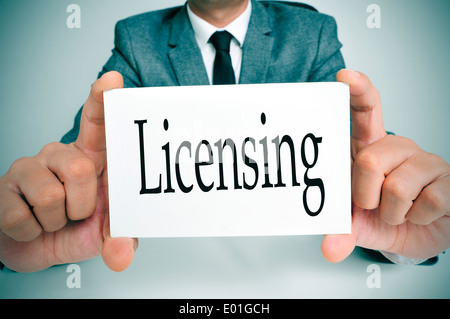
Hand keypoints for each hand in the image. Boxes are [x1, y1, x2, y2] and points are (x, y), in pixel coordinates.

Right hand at [0, 71, 137, 271]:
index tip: (111, 81)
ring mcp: (29, 167)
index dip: (102, 100)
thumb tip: (121, 256)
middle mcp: (60, 155)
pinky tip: (33, 224)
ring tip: (56, 218)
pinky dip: (33, 231)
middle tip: (79, 212)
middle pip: (78, 169)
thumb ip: (121, 239)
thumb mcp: (108, 232)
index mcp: (91, 157)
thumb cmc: (80, 227)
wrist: (42, 246)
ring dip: (58, 220)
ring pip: (50, 195)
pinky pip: (22, 215)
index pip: (97, 121)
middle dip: (83, 204)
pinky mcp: (3, 188)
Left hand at [321, 69, 449, 261]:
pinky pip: (428, 202)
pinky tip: (420, 213)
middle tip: (372, 204)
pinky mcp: (449, 180)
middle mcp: (397, 148)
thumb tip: (330, 250)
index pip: (365, 110)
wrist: (414, 234)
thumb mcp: (355, 222)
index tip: (345, 76)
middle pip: (369, 159)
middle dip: (365, 195)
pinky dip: (417, 219)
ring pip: (397, 187)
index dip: (357, 91)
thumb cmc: (380, 216)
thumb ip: (340, 230)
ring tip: (398, 211)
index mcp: (369, 148)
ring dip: (392, 213)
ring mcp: (425, 161)